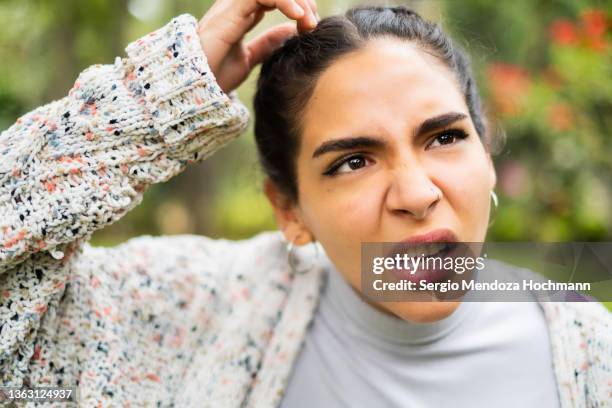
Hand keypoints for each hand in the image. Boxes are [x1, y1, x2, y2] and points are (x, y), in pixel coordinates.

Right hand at [198, 0, 318, 93]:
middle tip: (314, 24)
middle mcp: (238, 4)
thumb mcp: (249, 58)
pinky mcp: (231, 10)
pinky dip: (284, 1)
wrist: (196, 87)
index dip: (298, 6)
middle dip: (301, 1)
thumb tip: (289, 32)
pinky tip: (298, 17)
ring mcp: (234, 4)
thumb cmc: (216, 74)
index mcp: (243, 13)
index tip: (311, 28)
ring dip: (296, 1)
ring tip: (309, 22)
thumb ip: (267, 44)